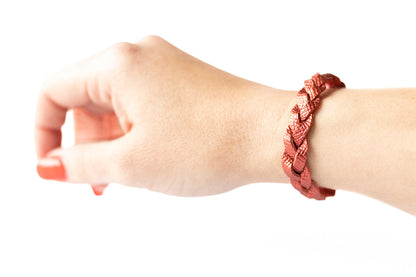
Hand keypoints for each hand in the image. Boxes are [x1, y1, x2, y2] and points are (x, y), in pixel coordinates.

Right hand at [35, 35, 291, 195]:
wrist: (272, 135)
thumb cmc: (210, 143)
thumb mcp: (132, 163)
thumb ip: (81, 163)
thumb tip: (51, 163)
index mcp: (118, 64)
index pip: (53, 92)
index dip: (43, 133)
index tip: (53, 168)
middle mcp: (139, 56)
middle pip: (85, 100)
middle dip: (85, 144)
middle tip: (101, 181)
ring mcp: (164, 66)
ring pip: (115, 106)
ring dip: (113, 142)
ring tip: (132, 174)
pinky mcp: (183, 80)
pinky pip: (142, 106)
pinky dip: (136, 134)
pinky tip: (150, 158)